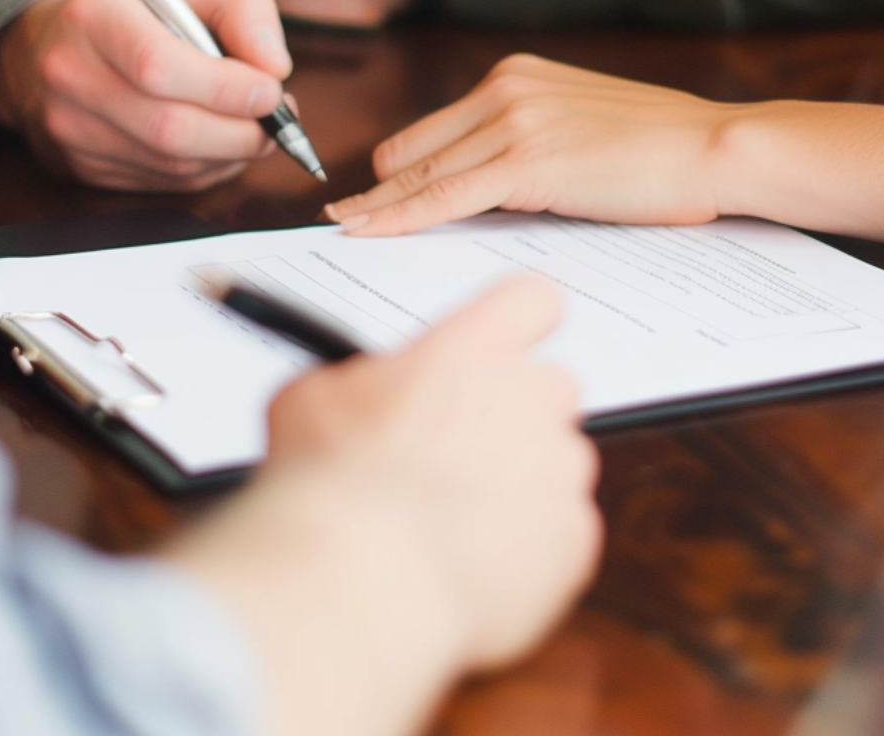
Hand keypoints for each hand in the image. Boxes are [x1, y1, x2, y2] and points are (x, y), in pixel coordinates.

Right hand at [0, 0, 290, 190]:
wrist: (51, 50)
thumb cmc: (134, 17)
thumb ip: (242, 12)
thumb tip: (275, 65)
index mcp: (92, 13)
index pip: (157, 64)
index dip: (224, 87)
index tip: (271, 90)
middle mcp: (70, 72)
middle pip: (169, 126)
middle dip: (239, 131)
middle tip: (276, 118)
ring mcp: (71, 127)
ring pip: (171, 163)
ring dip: (230, 153)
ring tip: (254, 129)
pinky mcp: (83, 166)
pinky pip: (164, 182)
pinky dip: (208, 168)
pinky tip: (219, 144)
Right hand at [165, 277, 600, 735]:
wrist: (361, 582)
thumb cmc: (329, 484)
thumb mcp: (310, 401)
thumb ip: (355, 381)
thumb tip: (357, 388)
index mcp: (472, 351)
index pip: (530, 301)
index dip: (517, 324)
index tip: (500, 348)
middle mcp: (530, 400)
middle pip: (552, 387)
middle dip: (516, 414)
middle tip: (461, 449)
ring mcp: (560, 472)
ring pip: (557, 467)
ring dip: (520, 487)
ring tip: (451, 526)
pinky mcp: (573, 541)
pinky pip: (560, 537)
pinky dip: (527, 552)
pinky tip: (468, 568)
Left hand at [324, 54, 883, 244]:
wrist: (713, 149)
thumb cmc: (663, 151)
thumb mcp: (581, 127)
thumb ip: (530, 141)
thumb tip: (491, 180)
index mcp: (517, 76)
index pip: (434, 128)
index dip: (396, 166)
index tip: (364, 188)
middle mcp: (504, 89)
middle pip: (415, 149)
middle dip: (380, 189)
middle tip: (343, 219)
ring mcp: (511, 123)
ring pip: (421, 175)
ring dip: (379, 207)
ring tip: (342, 231)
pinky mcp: (524, 163)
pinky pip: (442, 198)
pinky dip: (398, 218)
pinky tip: (367, 232)